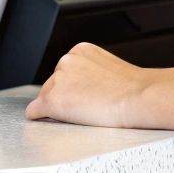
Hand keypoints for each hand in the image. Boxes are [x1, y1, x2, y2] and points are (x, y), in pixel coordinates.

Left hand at [23, 43, 156, 127]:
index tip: (87, 96)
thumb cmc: (135, 90)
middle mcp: (65, 61)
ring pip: (46, 99)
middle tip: (89, 108)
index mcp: (80, 50)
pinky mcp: (51, 100)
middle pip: (53, 85)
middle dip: (66, 97)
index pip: (66, 72)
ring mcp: (57, 80)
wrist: (139, 97)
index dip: (76, 88)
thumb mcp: (111, 71)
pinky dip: (40, 118)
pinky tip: (54, 122)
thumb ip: (93, 74)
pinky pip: (34, 112)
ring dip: (59, 108)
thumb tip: (86, 87)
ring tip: (85, 115)